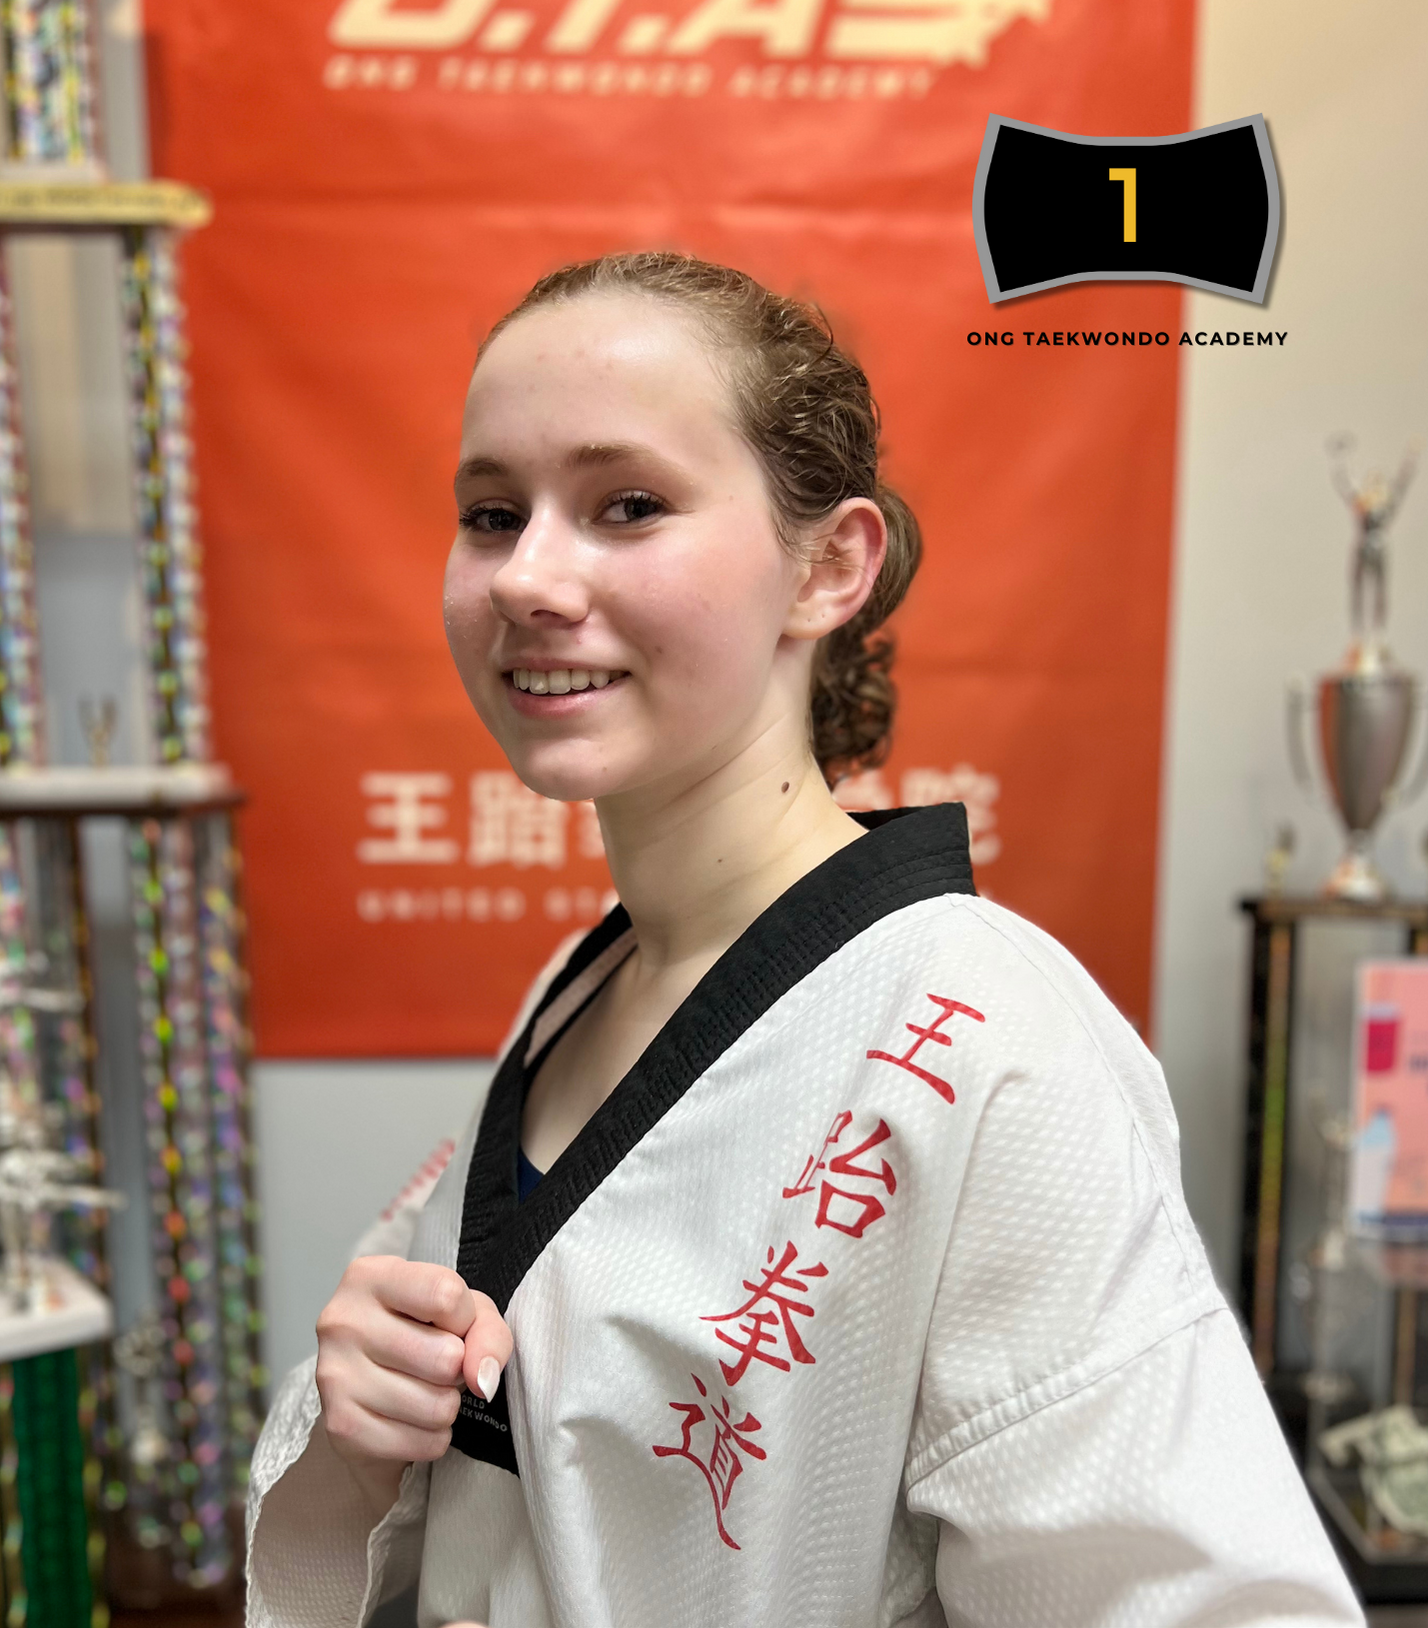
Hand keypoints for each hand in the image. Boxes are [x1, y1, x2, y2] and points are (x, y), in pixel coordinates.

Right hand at [315, 1255, 512, 1517]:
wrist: (369, 1392)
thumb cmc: (422, 1335)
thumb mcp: (463, 1312)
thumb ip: (488, 1332)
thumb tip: (482, 1379)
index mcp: (369, 1276)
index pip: (445, 1294)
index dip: (465, 1318)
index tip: (451, 1324)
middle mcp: (342, 1320)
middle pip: (444, 1357)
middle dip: (457, 1369)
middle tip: (438, 1365)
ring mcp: (334, 1375)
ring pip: (436, 1406)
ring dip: (446, 1406)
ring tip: (426, 1391)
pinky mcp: (339, 1426)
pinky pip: (423, 1442)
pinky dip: (432, 1438)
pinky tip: (413, 1421)